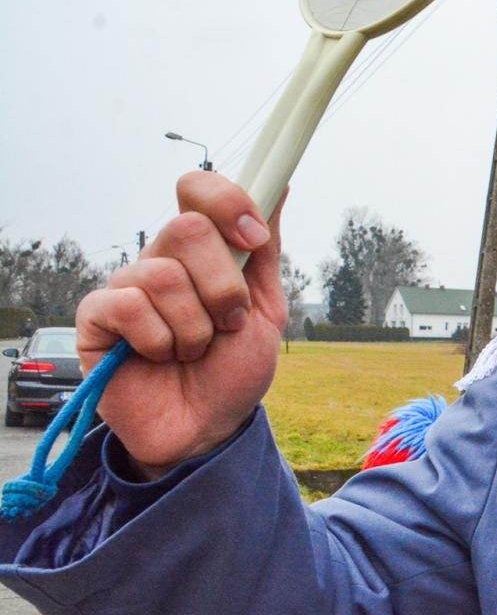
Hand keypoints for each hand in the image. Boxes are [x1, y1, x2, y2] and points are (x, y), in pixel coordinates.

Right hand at [75, 172, 286, 476]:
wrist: (207, 427)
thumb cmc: (232, 369)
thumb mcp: (266, 309)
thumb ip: (266, 251)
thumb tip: (281, 186)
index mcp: (202, 250)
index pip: (197, 189)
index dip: (226, 202)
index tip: (253, 238)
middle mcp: (161, 259)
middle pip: (187, 229)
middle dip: (223, 286)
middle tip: (229, 322)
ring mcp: (126, 286)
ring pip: (164, 275)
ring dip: (196, 327)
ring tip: (193, 351)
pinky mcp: (96, 318)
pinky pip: (129, 307)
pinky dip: (159, 340)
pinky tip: (159, 358)